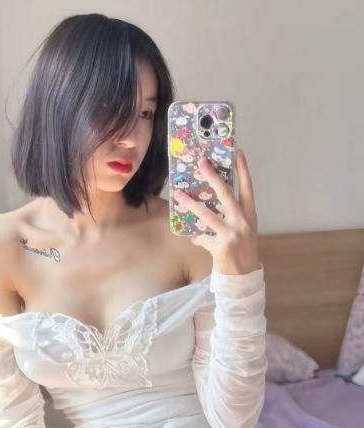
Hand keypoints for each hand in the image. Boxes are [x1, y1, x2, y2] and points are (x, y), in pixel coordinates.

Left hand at [172, 149, 259, 275]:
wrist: (244, 275)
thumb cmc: (241, 249)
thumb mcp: (242, 228)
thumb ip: (230, 214)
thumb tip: (208, 199)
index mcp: (249, 214)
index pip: (247, 188)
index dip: (243, 170)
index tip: (237, 152)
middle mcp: (242, 221)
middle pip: (226, 194)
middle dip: (212, 176)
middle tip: (201, 162)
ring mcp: (231, 234)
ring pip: (206, 214)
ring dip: (190, 203)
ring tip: (177, 193)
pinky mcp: (221, 247)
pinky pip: (202, 237)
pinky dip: (197, 237)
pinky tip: (194, 238)